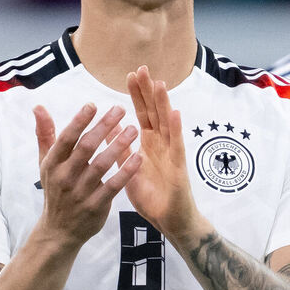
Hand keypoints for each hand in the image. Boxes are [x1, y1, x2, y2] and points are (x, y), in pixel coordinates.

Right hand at [34, 103, 140, 252]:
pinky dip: (126, 172)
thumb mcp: (46, 163)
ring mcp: (80, 193)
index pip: (66, 138)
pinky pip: (113, 186)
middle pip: (85, 147)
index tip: (93, 105)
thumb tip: (38, 107)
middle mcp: (65, 177)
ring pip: (101, 165)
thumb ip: (45, 134)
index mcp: (53, 164)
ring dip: (118, 145)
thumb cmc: (56, 189)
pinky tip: (138, 158)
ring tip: (133, 129)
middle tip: (120, 109)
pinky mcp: (95, 206)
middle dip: (103, 126)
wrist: (59, 231)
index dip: (79, 121)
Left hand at [123, 66, 200, 239]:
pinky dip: (176, 128)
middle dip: (149, 91)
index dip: (138, 95)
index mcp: (149, 144)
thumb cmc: (152, 196)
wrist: (170, 221)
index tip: (131, 75)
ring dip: (164, 103)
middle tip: (142, 68)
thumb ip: (121, 149)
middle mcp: (162, 144)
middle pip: (155, 112)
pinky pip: (177, 145)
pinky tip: (175, 113)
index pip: (143, 114)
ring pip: (168, 123)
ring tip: (159, 83)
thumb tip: (109, 128)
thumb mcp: (130, 169)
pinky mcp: (179, 167)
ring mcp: (172, 153)